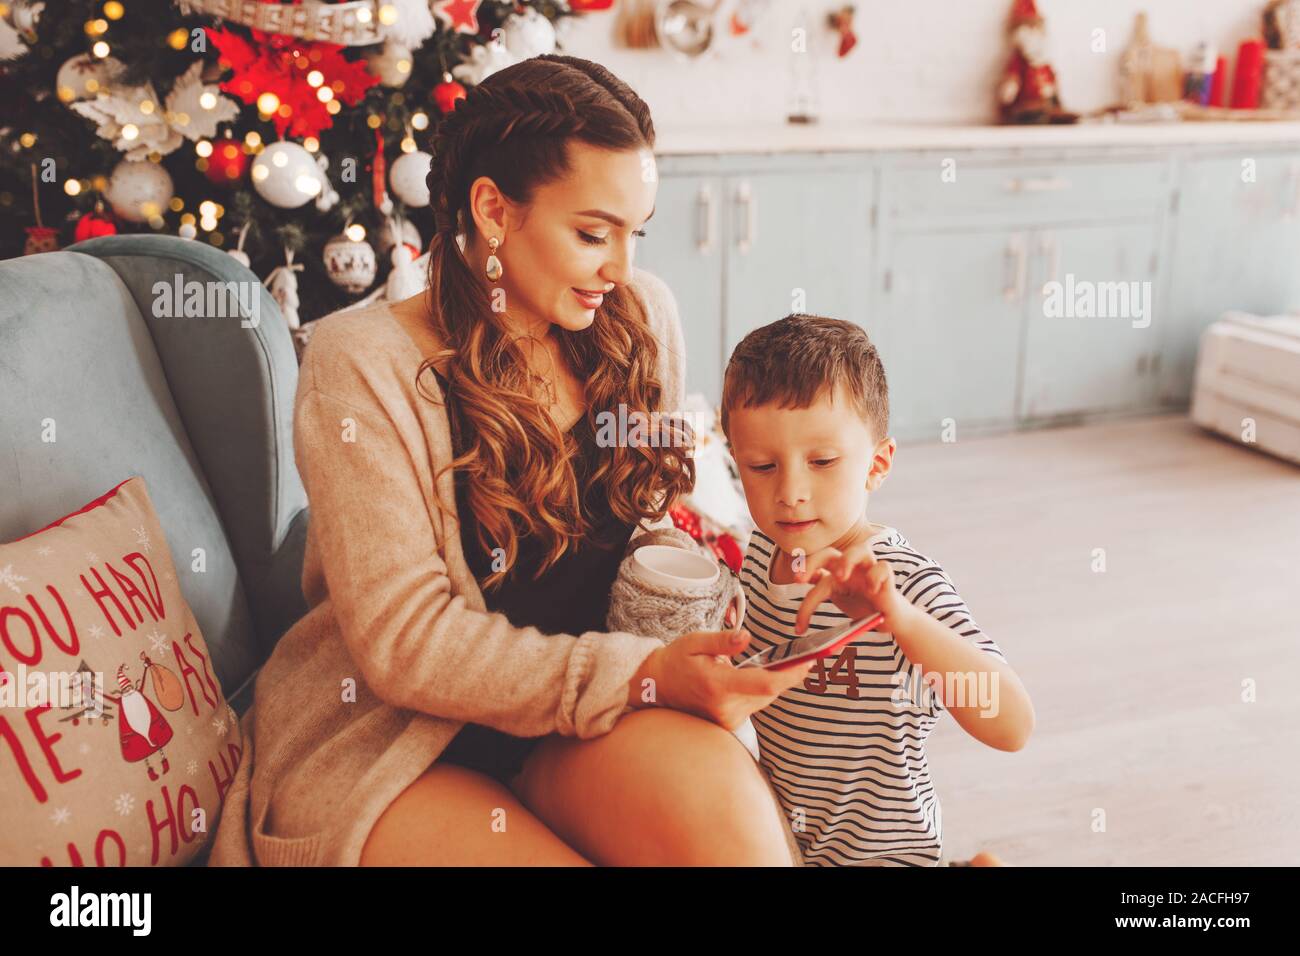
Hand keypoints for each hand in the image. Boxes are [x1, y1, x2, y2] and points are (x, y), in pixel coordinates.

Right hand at [631, 630, 813, 730]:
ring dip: (774, 682)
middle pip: (771, 692)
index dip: (792, 674)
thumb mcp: (694, 642)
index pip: (765, 684)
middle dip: (788, 675)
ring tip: (789, 663)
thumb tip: (746, 636)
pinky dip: (761, 690)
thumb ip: (722, 640)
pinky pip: (755, 704)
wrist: (657, 687)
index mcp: (718, 686)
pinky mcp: (729, 723)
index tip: (809, 661)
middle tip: (807, 656)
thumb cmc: (676, 661)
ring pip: (765, 699)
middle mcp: (726, 708)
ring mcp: (728, 719)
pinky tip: (762, 675)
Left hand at [792, 543, 914, 635]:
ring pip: (859, 550)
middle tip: (799, 580)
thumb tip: (800, 586)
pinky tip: (872, 590)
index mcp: (835, 571)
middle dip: (812, 562)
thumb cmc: (862, 605)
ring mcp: (869, 570)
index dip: (802, 576)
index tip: (795, 588)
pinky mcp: (886, 578)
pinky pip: (882, 567)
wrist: (890, 618)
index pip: (814, 569)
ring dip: (847, 560)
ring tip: (840, 577)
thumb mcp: (837, 598)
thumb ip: (819, 591)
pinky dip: (876, 576)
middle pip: (829, 553)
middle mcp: (851, 567)